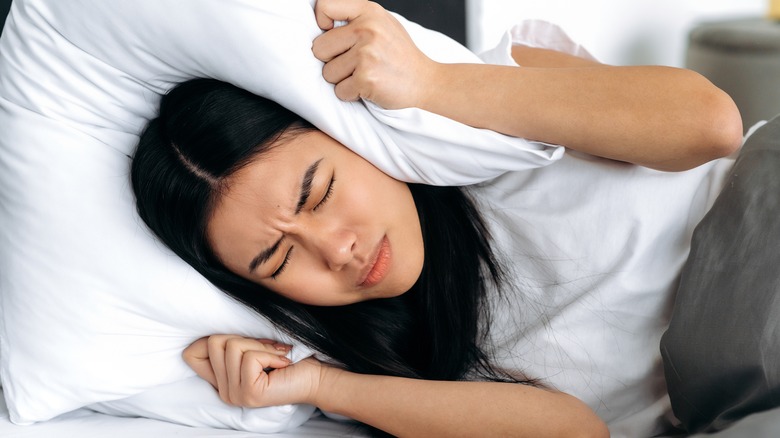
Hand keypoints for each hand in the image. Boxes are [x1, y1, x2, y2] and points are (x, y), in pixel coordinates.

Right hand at [182, 335, 323, 406]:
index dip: (211, 340)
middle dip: (245, 338)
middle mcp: (224, 391)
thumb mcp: (254, 347)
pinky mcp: (248, 392)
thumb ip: (232, 344)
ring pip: (232, 347)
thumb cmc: (287, 359)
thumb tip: (210, 332)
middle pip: (215, 342)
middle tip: (267, 350)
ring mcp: (234, 394)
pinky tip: (282, 364)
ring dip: (260, 345)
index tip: (245, 346)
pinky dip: (270, 354)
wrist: (315, 378)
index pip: (191, 354)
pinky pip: (250, 357)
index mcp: (222, 381)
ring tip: (276, 356)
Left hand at [312, 0, 437, 108]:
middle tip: (355, 64)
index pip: (324, 6)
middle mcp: (367, 29)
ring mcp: (366, 54)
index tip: (332, 36)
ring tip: (365, 75)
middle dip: (332, 61)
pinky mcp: (366, 78)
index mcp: (369, 11)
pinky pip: (340, 91)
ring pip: (328, 73)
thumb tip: (321, 24)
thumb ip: (355, 19)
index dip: (321, 23)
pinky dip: (352, 94)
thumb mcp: (382, 24)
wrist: (426, 82)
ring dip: (342, 80)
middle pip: (319, 48)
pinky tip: (369, 87)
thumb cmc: (400, 55)